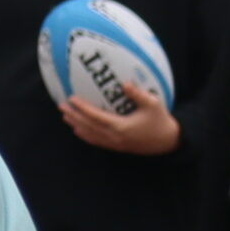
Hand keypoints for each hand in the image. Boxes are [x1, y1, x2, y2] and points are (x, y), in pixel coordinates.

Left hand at [61, 90, 180, 156]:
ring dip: (76, 125)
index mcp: (121, 127)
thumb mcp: (153, 104)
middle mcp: (114, 137)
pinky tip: (79, 130)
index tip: (71, 99)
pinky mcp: (117, 147)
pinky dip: (85, 135)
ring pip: (90, 135)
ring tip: (65, 117)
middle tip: (61, 106)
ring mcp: (114, 144)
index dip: (82, 108)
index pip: (96, 116)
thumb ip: (138, 94)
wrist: (168, 142)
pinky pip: (96, 141)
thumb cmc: (160, 121)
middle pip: (88, 127)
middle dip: (73, 116)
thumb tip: (125, 83)